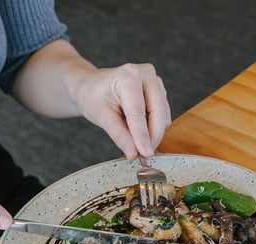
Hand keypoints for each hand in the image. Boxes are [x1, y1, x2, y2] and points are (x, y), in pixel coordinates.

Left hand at [12, 41, 171, 161]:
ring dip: (154, 135)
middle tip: (144, 156)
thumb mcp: (101, 116)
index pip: (138, 110)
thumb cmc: (93, 96)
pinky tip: (142, 136)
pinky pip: (163, 115)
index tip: (145, 153)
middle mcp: (145, 75)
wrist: (92, 86)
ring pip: (163, 115)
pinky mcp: (160, 92)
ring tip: (139, 148)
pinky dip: (155, 129)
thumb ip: (119, 135)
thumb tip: (134, 153)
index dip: (142, 135)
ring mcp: (155, 82)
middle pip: (158, 111)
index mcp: (127, 76)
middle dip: (152, 137)